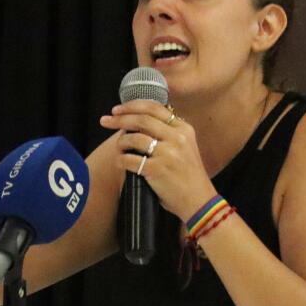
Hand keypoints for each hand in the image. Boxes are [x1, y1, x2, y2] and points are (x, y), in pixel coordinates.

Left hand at [99, 101, 215, 219]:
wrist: (199, 200)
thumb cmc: (189, 175)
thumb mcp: (186, 147)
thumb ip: (168, 133)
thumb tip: (137, 123)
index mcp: (183, 129)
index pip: (154, 108)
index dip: (132, 106)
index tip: (117, 110)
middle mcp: (177, 137)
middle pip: (141, 119)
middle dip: (119, 119)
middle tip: (105, 120)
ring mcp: (168, 153)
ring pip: (134, 138)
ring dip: (120, 142)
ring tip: (118, 148)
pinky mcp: (158, 170)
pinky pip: (130, 160)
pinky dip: (121, 160)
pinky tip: (120, 162)